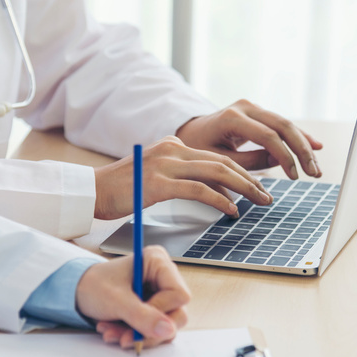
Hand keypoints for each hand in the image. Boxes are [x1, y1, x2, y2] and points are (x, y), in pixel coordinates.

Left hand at [76, 245, 190, 349]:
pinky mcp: (154, 309)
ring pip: (165, 326)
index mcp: (158, 262)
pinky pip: (155, 330)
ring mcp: (160, 295)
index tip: (136, 317)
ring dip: (138, 335)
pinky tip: (114, 331)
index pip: (179, 295)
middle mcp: (163, 277)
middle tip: (123, 336)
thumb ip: (142, 315)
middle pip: (177, 313)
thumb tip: (168, 330)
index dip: (160, 311)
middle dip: (147, 329)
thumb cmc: (93, 285)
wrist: (76, 291)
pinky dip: (135, 335)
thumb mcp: (115, 300)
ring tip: (111, 332)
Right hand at [93, 136, 271, 219]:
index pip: (215, 157)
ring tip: (259, 202)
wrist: (90, 191)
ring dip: (244, 189)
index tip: (257, 186)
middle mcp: (172, 150)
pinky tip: (231, 210)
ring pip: (217, 172)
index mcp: (172, 145)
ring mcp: (165, 164)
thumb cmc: (121, 189)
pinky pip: (199, 190)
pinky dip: (220, 200)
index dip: (241, 172)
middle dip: (250, 179)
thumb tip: (215, 192)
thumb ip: (182, 177)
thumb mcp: (155, 175)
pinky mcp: (159, 183)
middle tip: (267, 195)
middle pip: (222, 162)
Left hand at [175, 99, 323, 179]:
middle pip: (282, 126)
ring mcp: (252, 107)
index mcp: (232, 118)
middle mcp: (245, 107)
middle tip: (313, 173)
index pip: (268, 136)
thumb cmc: (199, 148)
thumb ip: (248, 162)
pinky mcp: (258, 112)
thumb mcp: (219, 160)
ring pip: (286, 124)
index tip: (294, 177)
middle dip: (301, 151)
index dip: (285, 157)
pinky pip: (282, 124)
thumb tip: (279, 163)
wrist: (191, 131)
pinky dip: (299, 137)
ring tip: (316, 168)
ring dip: (304, 146)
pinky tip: (316, 146)